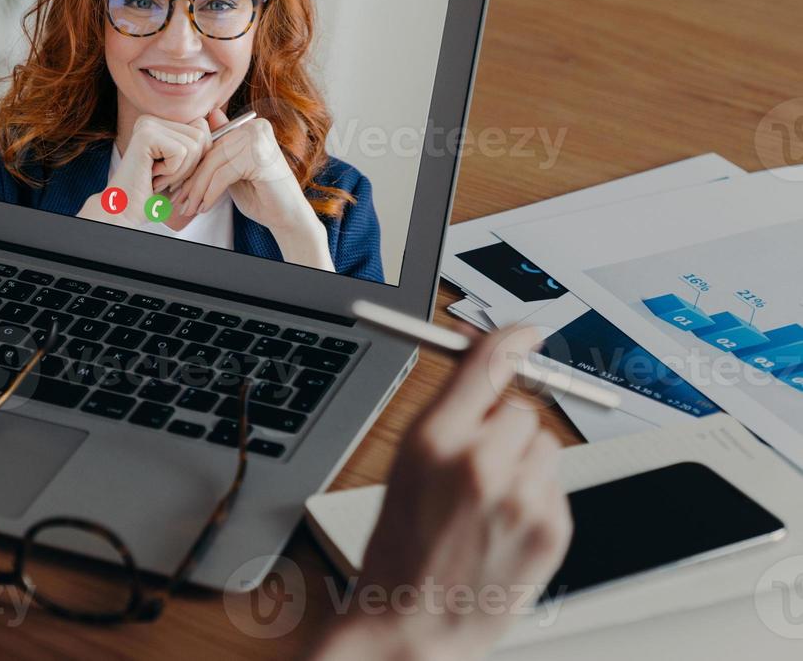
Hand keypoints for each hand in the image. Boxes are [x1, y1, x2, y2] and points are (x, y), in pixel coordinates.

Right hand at [77, 113, 209, 226]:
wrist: (126, 211)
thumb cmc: (153, 194)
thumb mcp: (183, 165)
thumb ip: (199, 142)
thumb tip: (218, 115)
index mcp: (159, 122)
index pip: (202, 128)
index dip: (197, 157)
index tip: (174, 172)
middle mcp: (151, 119)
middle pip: (201, 134)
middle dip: (191, 165)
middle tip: (166, 176)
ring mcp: (147, 125)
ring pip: (194, 145)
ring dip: (181, 171)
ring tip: (159, 177)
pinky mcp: (146, 136)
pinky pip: (182, 153)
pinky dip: (173, 173)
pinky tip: (153, 177)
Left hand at [168, 109, 331, 267]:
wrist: (288, 216)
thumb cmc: (261, 195)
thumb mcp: (233, 171)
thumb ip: (219, 153)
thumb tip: (193, 142)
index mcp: (251, 126)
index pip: (212, 144)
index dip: (193, 166)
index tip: (177, 185)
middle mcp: (255, 128)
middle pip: (211, 153)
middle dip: (191, 180)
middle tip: (178, 199)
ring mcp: (258, 139)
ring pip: (214, 165)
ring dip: (197, 190)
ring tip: (189, 207)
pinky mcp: (258, 156)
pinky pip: (222, 175)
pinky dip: (210, 194)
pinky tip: (204, 207)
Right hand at [311, 325, 571, 660]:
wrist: (414, 624)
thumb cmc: (400, 547)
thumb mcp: (405, 463)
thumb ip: (448, 407)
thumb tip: (483, 354)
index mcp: (433, 440)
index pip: (488, 364)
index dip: (510, 341)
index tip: (525, 332)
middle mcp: (480, 463)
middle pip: (520, 406)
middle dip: (504, 424)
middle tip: (478, 457)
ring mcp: (522, 497)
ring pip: (544, 443)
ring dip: (524, 459)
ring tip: (490, 497)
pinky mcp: (552, 527)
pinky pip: (555, 483)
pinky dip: (536, 494)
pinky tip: (504, 521)